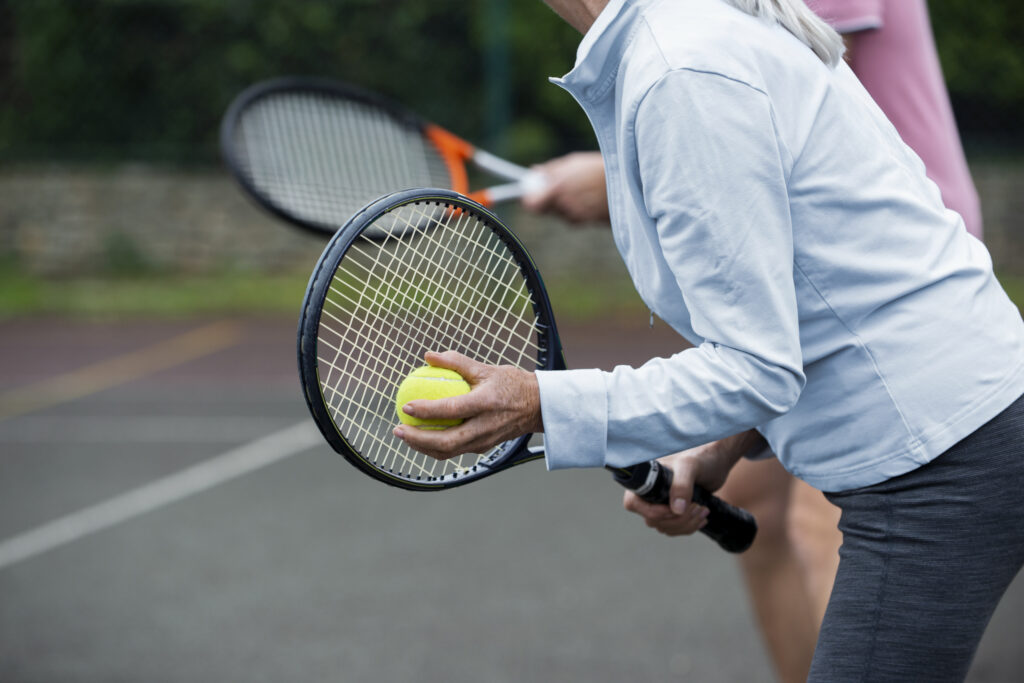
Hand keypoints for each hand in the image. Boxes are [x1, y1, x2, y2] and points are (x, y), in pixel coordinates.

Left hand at [393, 351, 541, 460]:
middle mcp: (485, 426)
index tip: (407, 406)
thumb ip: (456, 362)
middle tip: (398, 429)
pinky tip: (422, 437)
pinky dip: (435, 447)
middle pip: (446, 441)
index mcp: (486, 403)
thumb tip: (428, 355)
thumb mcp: (485, 368)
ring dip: (422, 446)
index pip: (451, 410)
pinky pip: (454, 451)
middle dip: (417, 439)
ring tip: (405, 436)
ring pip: (448, 451)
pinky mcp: (483, 448)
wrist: (538, 407)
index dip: (426, 410)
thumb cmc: (511, 384)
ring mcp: (484, 441)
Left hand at [521, 151, 608, 224]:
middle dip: (550, 199)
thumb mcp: (572, 162)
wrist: (627, 181)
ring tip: (581, 188)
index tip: (530, 194)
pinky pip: (576, 218)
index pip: (532, 205)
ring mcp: (577, 217)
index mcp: (557, 190)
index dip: (529, 200)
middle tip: (560, 187)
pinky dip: (578, 209)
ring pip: (562, 214)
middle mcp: (565, 207)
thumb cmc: (598, 168)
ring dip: (566, 204)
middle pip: (547, 210)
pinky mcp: (588, 223)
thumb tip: (534, 172)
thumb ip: (550, 170)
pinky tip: (589, 197)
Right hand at [622, 432, 759, 536]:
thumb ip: (681, 486)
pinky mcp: (674, 510)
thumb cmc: (700, 456)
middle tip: (698, 507)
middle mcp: (650, 491)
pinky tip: (701, 518)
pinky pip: (674, 528)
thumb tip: (676, 510)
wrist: (717, 460)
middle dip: (677, 519)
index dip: (652, 512)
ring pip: (664, 527)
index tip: (675, 509)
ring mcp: (661, 502)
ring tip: (703, 511)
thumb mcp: (689, 466)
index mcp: (646, 478)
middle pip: (652, 519)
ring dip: (685, 525)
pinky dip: (688, 527)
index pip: (633, 503)